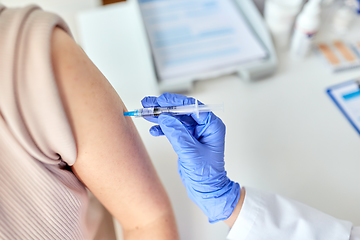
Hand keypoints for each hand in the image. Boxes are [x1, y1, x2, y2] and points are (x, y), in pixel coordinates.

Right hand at [141, 93, 239, 222]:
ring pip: (176, 119)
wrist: (206, 190)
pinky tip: (154, 128)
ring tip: (146, 113)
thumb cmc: (207, 175)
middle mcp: (204, 127)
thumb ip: (177, 133)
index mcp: (211, 126)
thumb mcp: (190, 153)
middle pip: (182, 111)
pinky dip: (163, 128)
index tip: (160, 101)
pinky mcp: (187, 140)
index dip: (175, 102)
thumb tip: (165, 118)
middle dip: (164, 108)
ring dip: (160, 117)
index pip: (192, 107)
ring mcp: (196, 133)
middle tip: (148, 103)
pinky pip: (173, 129)